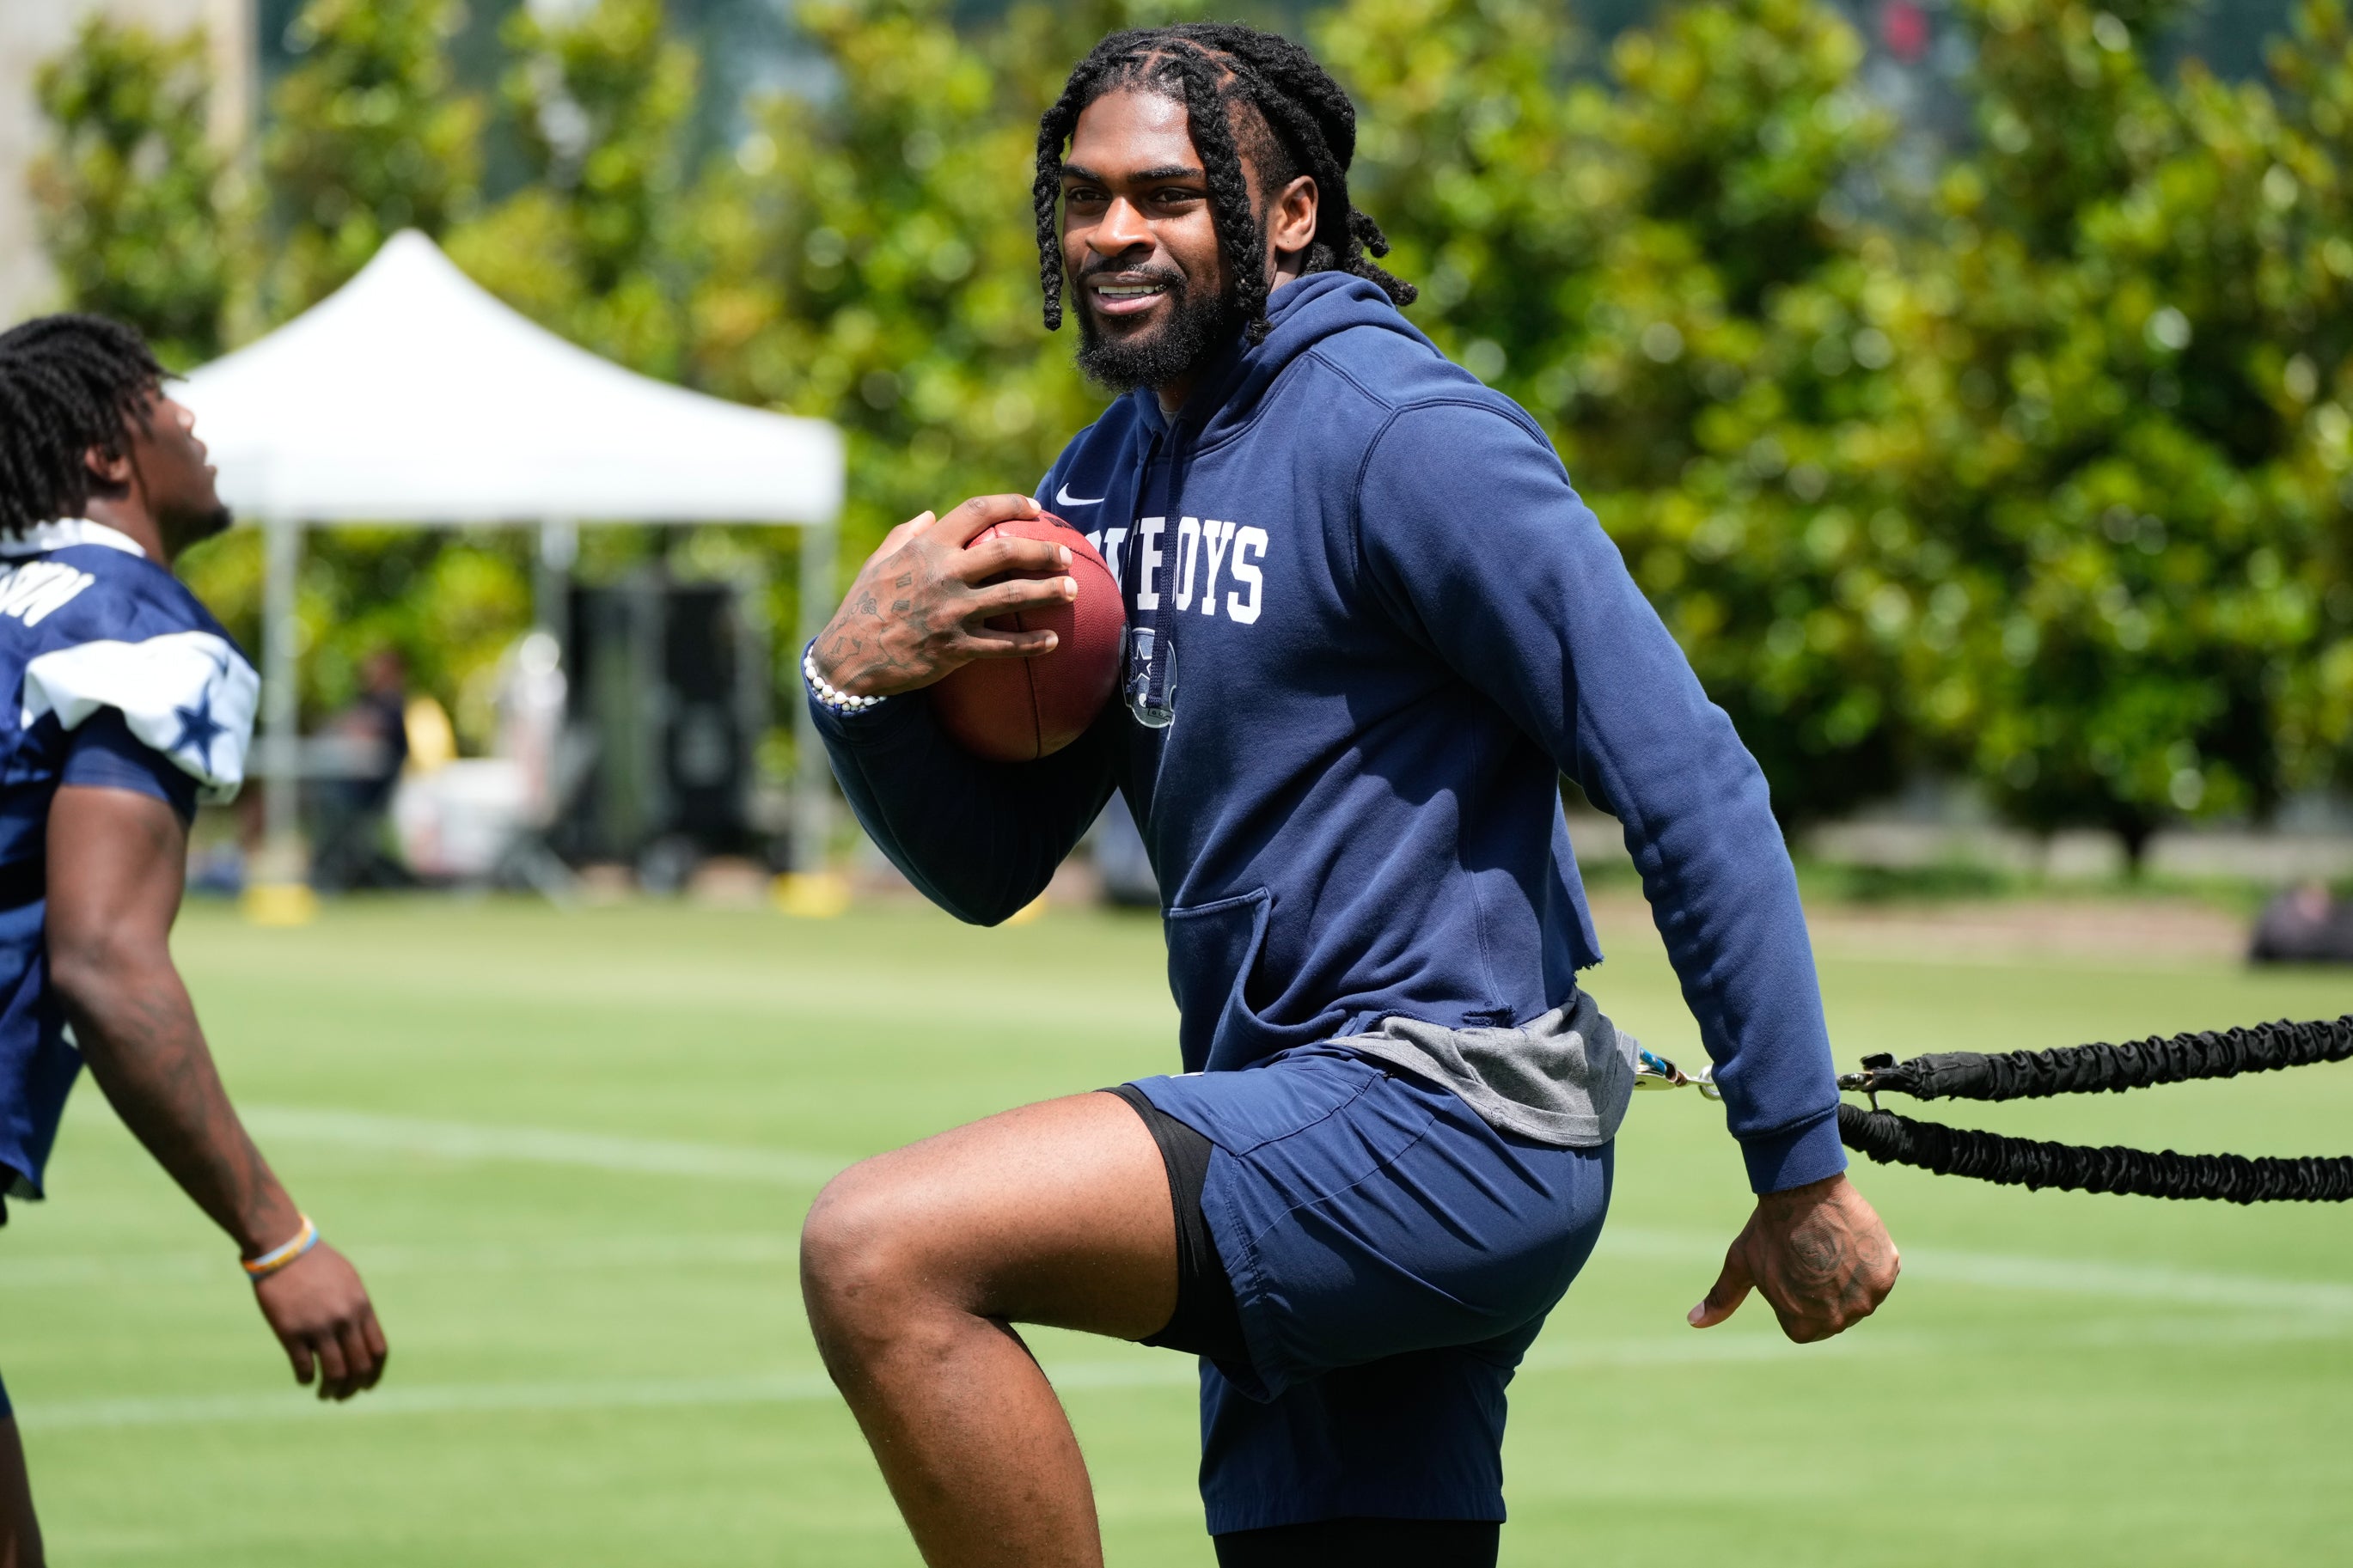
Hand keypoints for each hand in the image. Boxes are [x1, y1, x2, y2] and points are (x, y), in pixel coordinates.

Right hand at [252, 1243, 387, 1399]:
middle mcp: (345, 1319)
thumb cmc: (317, 1263)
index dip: (374, 1373)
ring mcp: (319, 1326)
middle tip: (343, 1396)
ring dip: (331, 1390)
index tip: (367, 1385)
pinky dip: (306, 1379)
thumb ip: (358, 1309)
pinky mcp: (291, 1332)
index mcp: (362, 1307)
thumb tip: (363, 1336)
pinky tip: (305, 1379)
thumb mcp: (349, 1282)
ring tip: (325, 1394)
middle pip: (359, 1366)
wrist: (284, 1248)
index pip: (378, 1350)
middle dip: (353, 1388)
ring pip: (334, 1373)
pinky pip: (304, 1368)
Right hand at [813, 494, 1078, 697]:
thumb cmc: (864, 606)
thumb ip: (906, 535)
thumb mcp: (878, 562)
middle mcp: (943, 574)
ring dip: (1049, 592)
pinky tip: (1053, 641)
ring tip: (1073, 591)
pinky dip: (1032, 643)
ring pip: (1014, 596)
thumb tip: (930, 516)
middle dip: (1044, 551)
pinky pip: (1003, 645)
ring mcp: (951, 611)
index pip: (977, 512)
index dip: (1011, 505)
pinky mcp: (955, 647)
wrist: (849, 657)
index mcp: (927, 547)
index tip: (1035, 509)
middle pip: (1007, 552)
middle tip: (1065, 557)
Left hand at [1688, 1173, 1897, 1342]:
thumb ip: (1723, 1298)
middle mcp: (1839, 1319)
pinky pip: (1881, 1272)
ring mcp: (1867, 1298)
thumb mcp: (1742, 1263)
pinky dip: (1870, 1257)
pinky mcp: (1887, 1272)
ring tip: (1830, 1245)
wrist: (1803, 1188)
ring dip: (1850, 1273)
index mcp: (1802, 1325)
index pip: (1805, 1323)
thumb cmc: (1769, 1228)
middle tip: (1813, 1255)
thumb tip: (1694, 1322)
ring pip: (1860, 1292)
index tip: (1795, 1270)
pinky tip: (1850, 1238)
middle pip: (1835, 1310)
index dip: (1799, 1295)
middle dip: (1825, 1288)